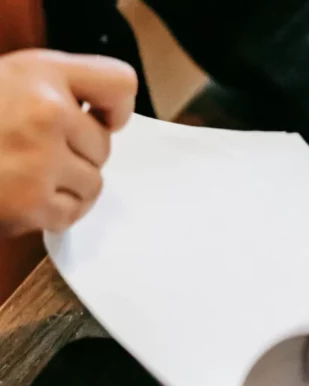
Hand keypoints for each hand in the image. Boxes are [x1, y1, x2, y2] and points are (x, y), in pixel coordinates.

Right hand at [0, 49, 136, 236]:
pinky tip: (25, 196)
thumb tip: (109, 119)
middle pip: (104, 146)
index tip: (100, 118)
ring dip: (67, 185)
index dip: (115, 107)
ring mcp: (39, 162)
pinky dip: (53, 211)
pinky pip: (71, 213)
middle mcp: (46, 113)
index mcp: (41, 73)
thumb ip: (61, 88)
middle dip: (78, 152)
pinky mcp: (28, 204)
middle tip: (36, 149)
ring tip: (28, 173)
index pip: (120, 84)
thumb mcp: (11, 78)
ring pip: (92, 183)